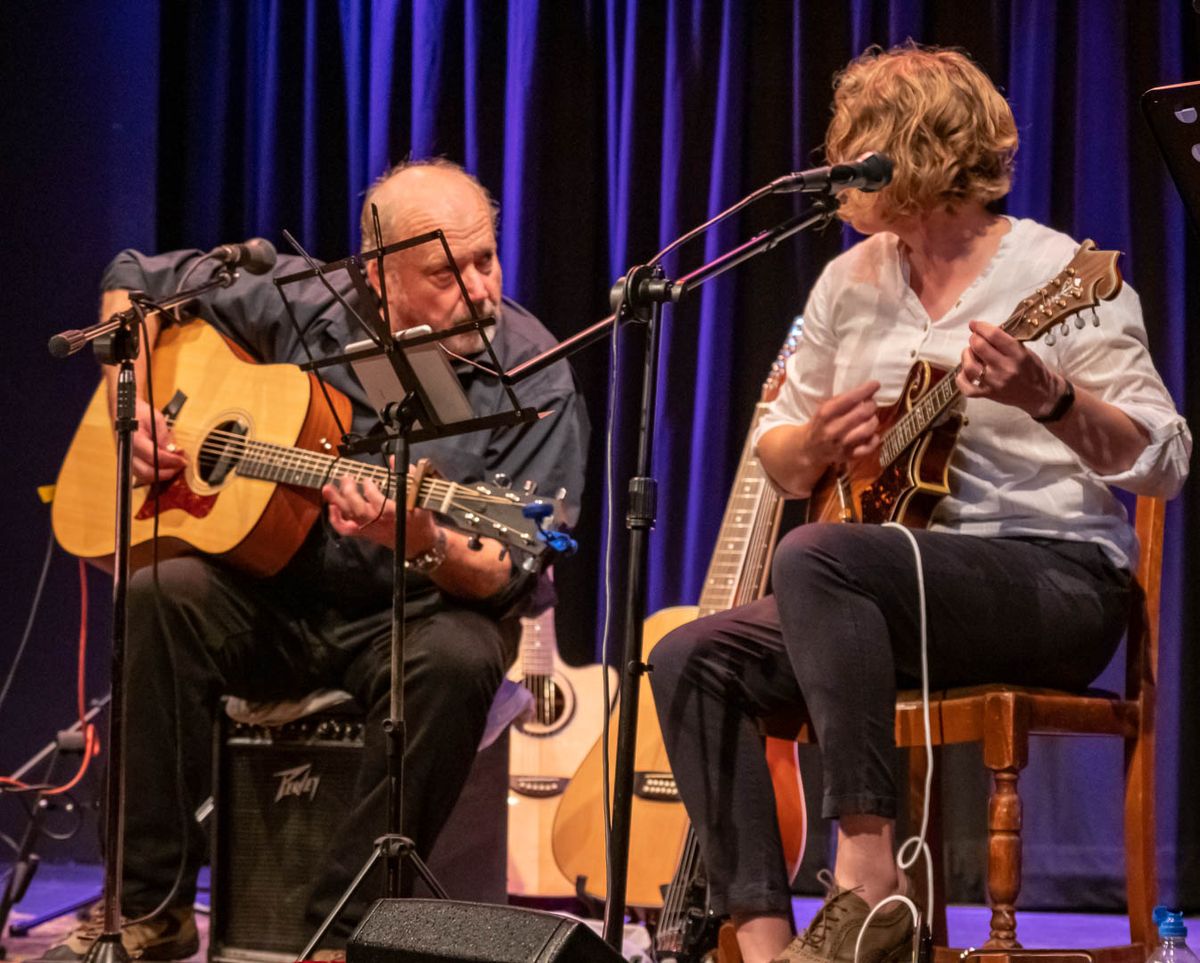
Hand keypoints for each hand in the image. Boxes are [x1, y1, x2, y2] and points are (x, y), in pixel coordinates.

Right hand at [128, 398, 185, 484]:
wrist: (124, 411)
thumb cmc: (139, 413)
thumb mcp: (156, 419)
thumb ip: (164, 436)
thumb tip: (174, 451)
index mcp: (133, 440)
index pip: (154, 457)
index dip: (171, 461)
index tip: (183, 460)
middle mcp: (127, 452)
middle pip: (148, 472)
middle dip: (168, 472)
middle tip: (180, 465)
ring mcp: (126, 459)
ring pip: (145, 477)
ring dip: (162, 475)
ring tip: (175, 465)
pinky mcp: (129, 462)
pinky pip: (142, 474)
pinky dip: (156, 474)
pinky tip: (166, 466)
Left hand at [322, 467, 439, 554]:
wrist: (418, 542)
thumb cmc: (419, 519)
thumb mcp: (419, 496)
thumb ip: (409, 476)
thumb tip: (394, 459)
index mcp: (393, 513)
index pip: (375, 500)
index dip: (369, 488)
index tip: (368, 479)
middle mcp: (378, 522)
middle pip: (357, 508)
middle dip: (349, 492)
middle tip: (346, 478)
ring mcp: (369, 528)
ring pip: (348, 516)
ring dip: (336, 501)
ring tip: (328, 487)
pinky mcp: (365, 533)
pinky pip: (345, 529)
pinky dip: (336, 519)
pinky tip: (332, 506)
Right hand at [802, 380, 882, 466]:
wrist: (809, 449)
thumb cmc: (820, 423)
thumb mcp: (825, 408)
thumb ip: (843, 400)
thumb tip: (867, 391)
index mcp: (825, 413)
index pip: (850, 399)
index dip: (866, 390)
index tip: (875, 384)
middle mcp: (832, 429)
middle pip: (862, 413)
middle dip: (871, 405)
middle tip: (871, 404)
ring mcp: (840, 444)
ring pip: (867, 430)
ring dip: (874, 421)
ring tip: (871, 418)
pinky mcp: (847, 455)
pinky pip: (868, 448)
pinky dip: (874, 439)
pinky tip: (871, 434)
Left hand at [956, 321, 1063, 416]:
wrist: (1041, 394)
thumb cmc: (1033, 370)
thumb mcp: (1025, 351)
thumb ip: (1006, 342)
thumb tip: (984, 331)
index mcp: (1017, 354)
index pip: (994, 335)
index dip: (980, 327)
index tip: (974, 324)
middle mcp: (1005, 368)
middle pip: (979, 347)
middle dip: (973, 339)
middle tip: (975, 339)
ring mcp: (995, 383)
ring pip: (969, 365)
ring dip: (966, 355)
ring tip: (970, 353)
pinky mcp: (988, 395)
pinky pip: (966, 387)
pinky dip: (961, 378)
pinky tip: (965, 372)